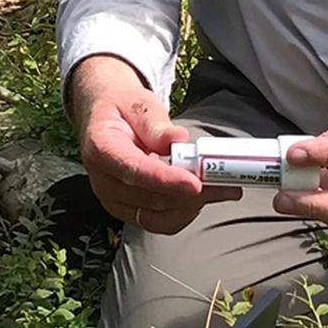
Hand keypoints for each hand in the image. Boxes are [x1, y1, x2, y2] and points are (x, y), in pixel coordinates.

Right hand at [69, 55, 239, 234]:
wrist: (105, 118)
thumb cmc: (122, 109)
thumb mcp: (138, 104)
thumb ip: (155, 124)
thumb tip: (177, 139)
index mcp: (101, 147)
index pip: (132, 170)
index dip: (164, 180)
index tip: (195, 183)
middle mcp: (102, 180)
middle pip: (151, 198)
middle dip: (193, 193)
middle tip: (227, 182)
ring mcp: (113, 200)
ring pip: (159, 216)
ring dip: (194, 205)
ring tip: (221, 188)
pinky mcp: (127, 211)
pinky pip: (159, 222)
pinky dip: (185, 212)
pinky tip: (200, 196)